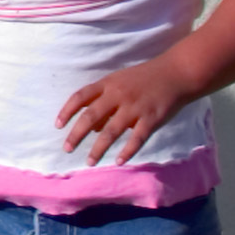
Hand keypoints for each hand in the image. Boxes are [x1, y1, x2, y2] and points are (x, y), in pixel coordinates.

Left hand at [56, 58, 196, 164]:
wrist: (176, 73)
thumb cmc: (145, 78)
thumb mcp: (120, 81)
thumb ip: (104, 99)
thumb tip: (91, 126)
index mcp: (108, 83)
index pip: (80, 96)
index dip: (67, 111)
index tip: (58, 125)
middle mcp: (118, 95)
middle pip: (91, 116)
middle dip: (76, 134)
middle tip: (67, 149)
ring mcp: (135, 107)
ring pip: (111, 131)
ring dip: (98, 148)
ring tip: (89, 162)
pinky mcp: (151, 118)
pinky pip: (137, 138)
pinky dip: (127, 151)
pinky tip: (119, 161)